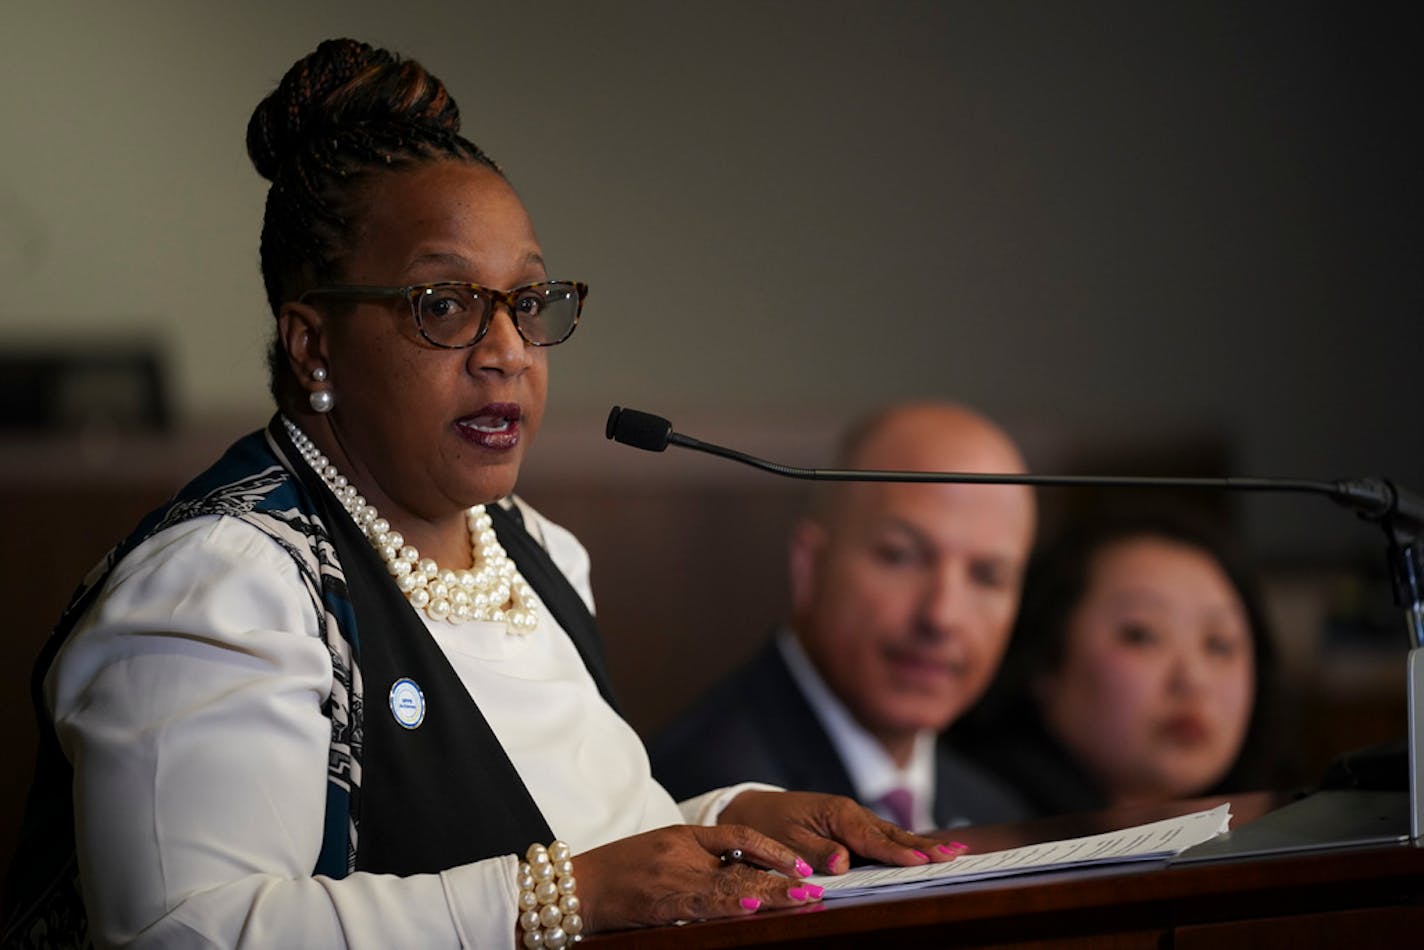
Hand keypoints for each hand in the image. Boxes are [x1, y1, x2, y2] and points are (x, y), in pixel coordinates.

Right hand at [571, 824, 825, 932]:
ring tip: (800, 900)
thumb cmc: (616, 872)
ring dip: (768, 895)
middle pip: (742, 863)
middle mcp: (683, 853)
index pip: (738, 835)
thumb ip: (695, 862)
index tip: (800, 867)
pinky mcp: (660, 903)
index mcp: (684, 836)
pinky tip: (751, 908)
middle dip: (780, 879)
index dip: (772, 850)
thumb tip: (739, 879)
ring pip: (730, 886)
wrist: (572, 885)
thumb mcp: (659, 853)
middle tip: (815, 889)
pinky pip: (702, 905)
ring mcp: (673, 878)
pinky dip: (729, 906)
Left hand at [717, 789, 965, 873]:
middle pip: (891, 833)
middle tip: (957, 852)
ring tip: (952, 851)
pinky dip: (903, 842)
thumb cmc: (765, 826)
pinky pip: (880, 836)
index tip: (924, 860)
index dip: (899, 852)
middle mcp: (849, 814)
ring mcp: (851, 820)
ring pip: (890, 834)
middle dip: (924, 844)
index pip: (873, 838)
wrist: (750, 810)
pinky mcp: (849, 827)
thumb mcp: (784, 841)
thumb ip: (815, 852)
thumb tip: (844, 863)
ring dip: (921, 843)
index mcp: (836, 814)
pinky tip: (923, 850)